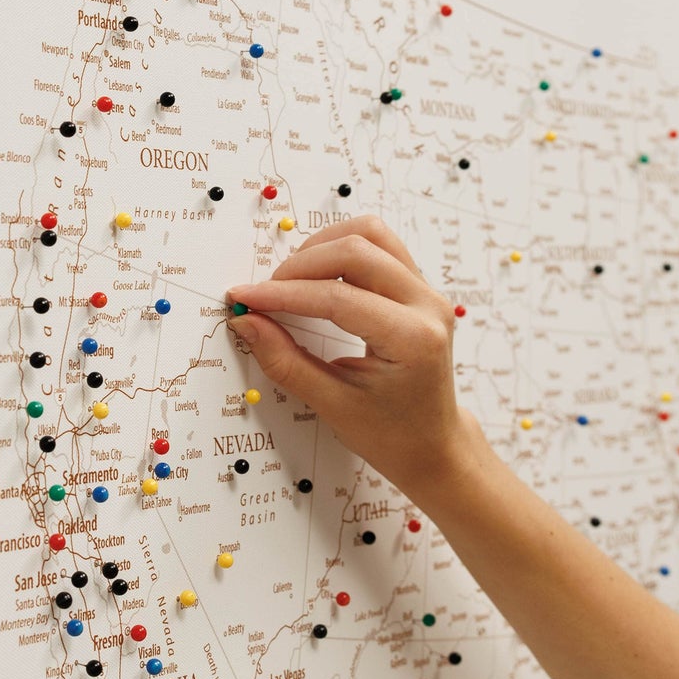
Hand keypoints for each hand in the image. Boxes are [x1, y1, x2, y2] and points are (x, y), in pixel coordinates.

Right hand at [225, 215, 477, 505]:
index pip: (337, 297)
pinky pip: (380, 245)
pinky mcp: (419, 287)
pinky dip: (342, 249)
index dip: (283, 294)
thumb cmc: (392, 434)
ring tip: (291, 279)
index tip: (246, 298)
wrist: (433, 445)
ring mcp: (427, 292)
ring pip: (371, 234)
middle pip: (357, 249)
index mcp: (412, 340)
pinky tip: (318, 275)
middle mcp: (427, 306)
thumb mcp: (333, 405)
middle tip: (265, 293)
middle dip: (301, 265)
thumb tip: (247, 323)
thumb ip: (285, 361)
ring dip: (324, 246)